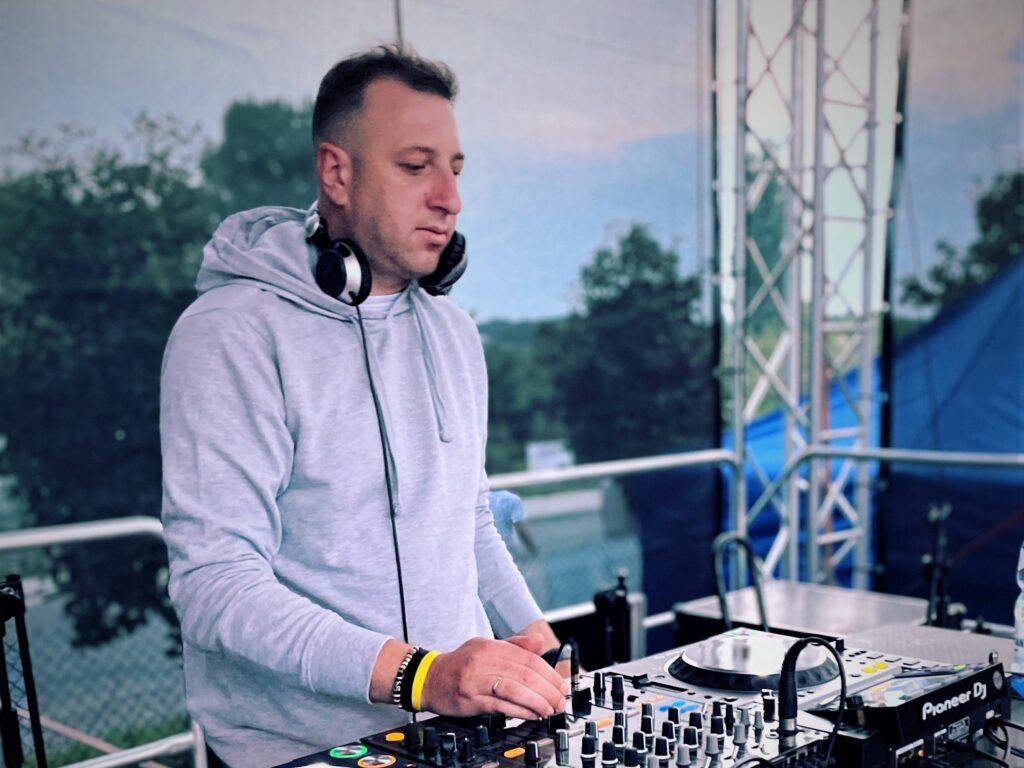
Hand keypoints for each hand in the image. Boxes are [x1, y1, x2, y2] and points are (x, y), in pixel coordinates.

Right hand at [421, 635, 567, 720]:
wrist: (427, 677)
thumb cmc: (459, 665)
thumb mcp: (485, 647)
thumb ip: (513, 645)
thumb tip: (539, 641)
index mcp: (492, 647)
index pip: (528, 658)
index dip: (548, 673)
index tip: (561, 685)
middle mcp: (485, 660)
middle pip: (525, 673)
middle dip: (547, 689)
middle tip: (560, 700)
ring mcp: (477, 679)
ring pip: (514, 688)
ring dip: (537, 701)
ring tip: (549, 709)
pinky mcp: (470, 698)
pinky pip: (500, 705)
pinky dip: (520, 710)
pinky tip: (531, 714)